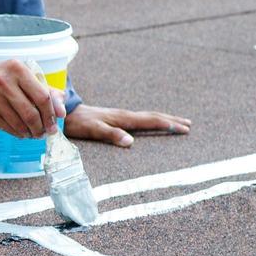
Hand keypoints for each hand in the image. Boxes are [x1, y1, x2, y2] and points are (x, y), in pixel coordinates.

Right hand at [0, 46, 64, 138]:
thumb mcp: (19, 75)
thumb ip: (44, 89)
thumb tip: (61, 111)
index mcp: (17, 69)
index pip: (43, 96)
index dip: (52, 114)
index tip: (55, 123)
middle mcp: (4, 82)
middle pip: (32, 113)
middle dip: (42, 127)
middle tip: (45, 132)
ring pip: (20, 123)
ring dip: (30, 132)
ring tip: (33, 133)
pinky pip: (7, 128)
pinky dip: (18, 133)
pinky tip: (21, 132)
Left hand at [64, 105, 190, 146]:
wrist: (66, 113)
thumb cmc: (79, 123)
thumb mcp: (94, 130)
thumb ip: (111, 135)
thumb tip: (131, 142)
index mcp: (123, 118)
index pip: (151, 121)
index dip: (168, 124)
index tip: (185, 128)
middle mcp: (124, 115)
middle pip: (153, 116)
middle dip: (171, 120)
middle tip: (189, 124)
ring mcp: (120, 116)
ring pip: (147, 116)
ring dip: (163, 119)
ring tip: (177, 122)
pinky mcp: (116, 118)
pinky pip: (140, 119)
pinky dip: (152, 121)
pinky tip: (151, 124)